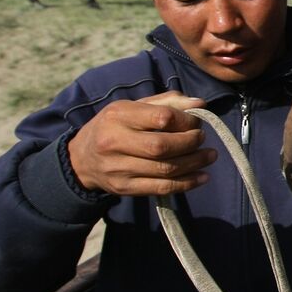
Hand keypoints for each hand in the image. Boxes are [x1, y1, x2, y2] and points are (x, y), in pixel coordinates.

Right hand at [67, 92, 213, 195]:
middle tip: (203, 138)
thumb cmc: (115, 127)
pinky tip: (202, 176)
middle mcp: (114, 142)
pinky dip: (187, 183)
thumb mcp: (133, 107)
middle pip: (162, 146)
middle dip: (190, 143)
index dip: (186, 120)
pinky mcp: (125, 188)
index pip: (160, 117)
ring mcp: (118, 168)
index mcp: (118, 116)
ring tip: (210, 155)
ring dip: (194, 163)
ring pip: (165, 169)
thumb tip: (200, 104)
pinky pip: (161, 188)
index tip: (196, 121)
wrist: (81, 159)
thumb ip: (167, 103)